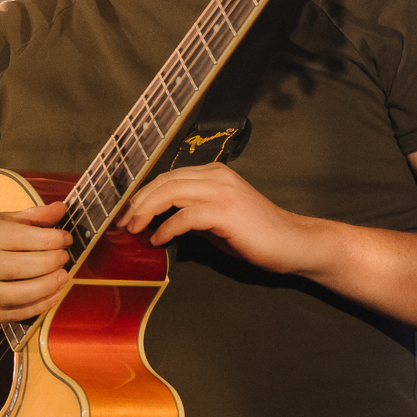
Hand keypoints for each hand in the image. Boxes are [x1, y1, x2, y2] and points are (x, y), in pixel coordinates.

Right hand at [0, 202, 71, 323]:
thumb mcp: (5, 222)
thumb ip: (34, 217)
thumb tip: (61, 209)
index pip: (19, 237)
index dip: (49, 239)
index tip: (66, 238)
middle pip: (17, 267)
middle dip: (49, 263)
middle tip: (65, 258)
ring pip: (15, 295)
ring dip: (46, 287)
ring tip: (62, 277)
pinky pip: (13, 313)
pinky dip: (38, 306)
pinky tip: (53, 295)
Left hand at [118, 163, 322, 273]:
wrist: (294, 243)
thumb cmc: (257, 235)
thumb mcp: (218, 219)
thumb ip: (193, 214)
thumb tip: (161, 222)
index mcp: (215, 173)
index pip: (168, 176)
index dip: (143, 193)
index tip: (126, 212)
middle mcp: (217, 176)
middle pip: (163, 181)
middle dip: (137, 202)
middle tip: (122, 223)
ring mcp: (222, 191)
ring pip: (169, 192)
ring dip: (145, 212)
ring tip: (134, 230)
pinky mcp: (225, 212)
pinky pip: (184, 216)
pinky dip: (166, 229)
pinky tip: (159, 240)